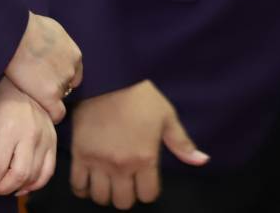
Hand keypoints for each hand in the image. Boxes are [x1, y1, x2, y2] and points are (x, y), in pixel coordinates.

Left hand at [0, 78, 56, 199]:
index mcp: (8, 128)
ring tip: (4, 186)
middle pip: (18, 175)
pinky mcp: (53, 140)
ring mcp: (45, 137)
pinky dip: (36, 184)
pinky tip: (23, 186)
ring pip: (33, 176)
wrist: (21, 83)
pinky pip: (48, 171)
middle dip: (1, 189)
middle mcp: (30, 134)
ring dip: (17, 188)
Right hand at [3, 12, 83, 122]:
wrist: (15, 35)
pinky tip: (41, 114)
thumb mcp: (50, 30)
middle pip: (67, 86)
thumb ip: (56, 43)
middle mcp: (72, 69)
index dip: (60, 77)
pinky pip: (57, 113)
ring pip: (59, 99)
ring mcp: (62, 83)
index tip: (48, 79)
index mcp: (74, 54)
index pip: (73, 73)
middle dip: (55, 87)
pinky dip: (51, 115)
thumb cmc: (27, 27)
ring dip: (48, 98)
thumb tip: (50, 45)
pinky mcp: (50, 95)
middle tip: (37, 87)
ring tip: (31, 96)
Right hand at [69, 81, 207, 208]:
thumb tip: (202, 161)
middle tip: (127, 182)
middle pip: (123, 202)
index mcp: (145, 158)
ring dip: (106, 194)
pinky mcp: (79, 154)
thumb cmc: (142, 96)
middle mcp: (121, 165)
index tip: (145, 181)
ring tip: (109, 182)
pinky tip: (90, 181)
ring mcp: (98, 162)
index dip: (148, 191)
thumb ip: (182, 143)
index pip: (147, 195)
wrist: (110, 78)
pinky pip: (77, 186)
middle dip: (127, 195)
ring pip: (101, 198)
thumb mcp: (167, 116)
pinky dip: (83, 189)